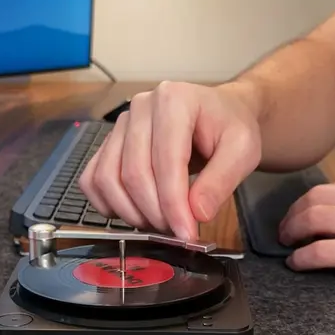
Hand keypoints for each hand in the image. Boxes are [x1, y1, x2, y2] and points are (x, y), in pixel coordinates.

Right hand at [78, 81, 261, 239]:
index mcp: (174, 100)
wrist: (216, 113)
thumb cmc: (228, 127)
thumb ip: (222, 180)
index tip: (186, 234)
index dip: (174, 204)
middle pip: (133, 172)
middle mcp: (140, 107)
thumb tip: (196, 213)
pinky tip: (132, 213)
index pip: (166, 161)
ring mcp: (120, 125)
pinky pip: (92, 178)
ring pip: (107, 178)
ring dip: (130, 212)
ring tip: (157, 224)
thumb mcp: (242, 150)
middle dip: (154, 212)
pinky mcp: (108, 142)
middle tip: (175, 232)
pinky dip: (106, 203)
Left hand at [279, 162, 334, 300]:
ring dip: (292, 231)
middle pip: (317, 197)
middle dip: (295, 213)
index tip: (307, 213)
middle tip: (287, 229)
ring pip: (313, 218)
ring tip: (288, 243)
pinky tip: (298, 263)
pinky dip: (302, 257)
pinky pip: (322, 250)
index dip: (316, 201)